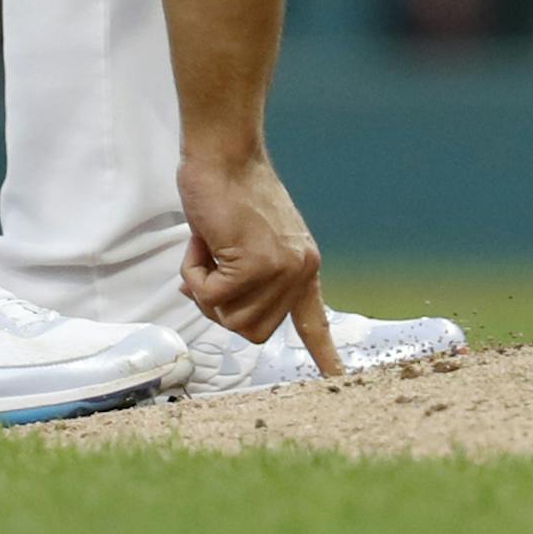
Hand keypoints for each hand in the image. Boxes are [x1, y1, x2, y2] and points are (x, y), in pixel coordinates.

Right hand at [177, 151, 341, 374]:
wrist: (224, 154)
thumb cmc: (228, 189)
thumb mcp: (250, 238)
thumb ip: (244, 273)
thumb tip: (213, 303)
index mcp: (303, 265)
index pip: (314, 320)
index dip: (323, 353)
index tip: (338, 379)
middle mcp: (300, 271)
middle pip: (250, 330)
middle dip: (219, 305)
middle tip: (209, 263)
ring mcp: (281, 269)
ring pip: (229, 318)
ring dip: (204, 288)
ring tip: (208, 247)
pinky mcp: (255, 264)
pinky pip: (210, 297)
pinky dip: (194, 274)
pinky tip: (202, 242)